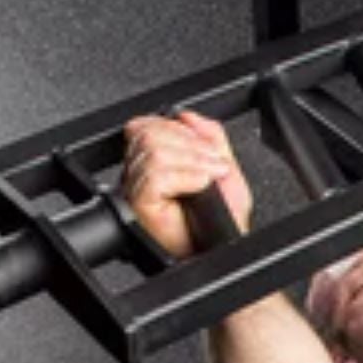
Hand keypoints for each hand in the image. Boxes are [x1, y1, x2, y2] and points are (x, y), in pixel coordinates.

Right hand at [121, 111, 254, 257]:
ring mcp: (137, 189)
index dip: (179, 129)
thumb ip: (209, 135)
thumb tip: (186, 115)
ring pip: (154, 152)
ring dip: (193, 162)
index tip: (207, 149)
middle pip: (149, 133)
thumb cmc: (222, 218)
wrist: (225, 247)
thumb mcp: (223, 165)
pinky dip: (186, 176)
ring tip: (209, 179)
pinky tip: (199, 187)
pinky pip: (156, 176)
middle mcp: (140, 173)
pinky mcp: (140, 205)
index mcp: (155, 160)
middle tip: (212, 165)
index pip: (148, 125)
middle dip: (190, 144)